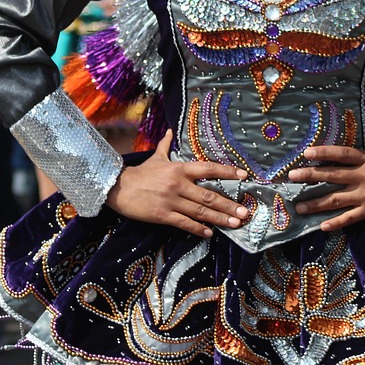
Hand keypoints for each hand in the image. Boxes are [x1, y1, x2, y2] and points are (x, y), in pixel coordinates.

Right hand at [104, 130, 249, 237]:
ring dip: (220, 219)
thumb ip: (165, 145)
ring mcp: (172, 200)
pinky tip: (209, 233)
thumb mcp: (155, 157)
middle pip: (209, 196)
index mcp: (180, 168)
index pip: (209, 169)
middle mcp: (179, 184)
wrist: (118, 187)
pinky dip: (198, 229)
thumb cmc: (140, 173)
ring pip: (201, 212)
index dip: (227, 172)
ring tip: (235, 224)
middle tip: (246, 213)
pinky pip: (185, 223)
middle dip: (229, 205)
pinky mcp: (163, 215)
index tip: (244, 175)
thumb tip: (169, 131)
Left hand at [288, 119, 364, 230]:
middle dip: (310, 176)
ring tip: (298, 206)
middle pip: (332, 175)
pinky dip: (336, 223)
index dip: (323, 152)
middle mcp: (363, 176)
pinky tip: (322, 226)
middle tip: (291, 176)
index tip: (305, 153)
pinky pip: (349, 218)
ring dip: (315, 203)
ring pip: (336, 199)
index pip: (341, 154)